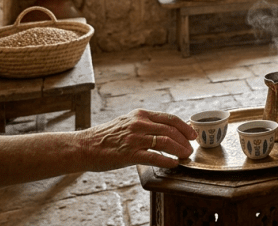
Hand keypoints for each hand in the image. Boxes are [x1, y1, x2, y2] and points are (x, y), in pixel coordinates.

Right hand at [77, 109, 196, 170]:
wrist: (84, 146)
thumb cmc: (106, 136)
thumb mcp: (127, 122)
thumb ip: (145, 123)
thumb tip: (166, 130)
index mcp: (140, 114)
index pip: (170, 118)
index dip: (184, 127)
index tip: (192, 134)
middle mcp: (139, 124)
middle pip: (171, 130)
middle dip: (185, 140)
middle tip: (190, 148)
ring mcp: (135, 138)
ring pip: (166, 141)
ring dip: (179, 150)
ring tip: (185, 156)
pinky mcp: (129, 154)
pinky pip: (154, 157)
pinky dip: (167, 160)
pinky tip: (173, 164)